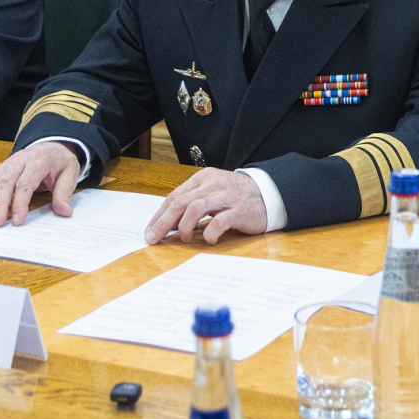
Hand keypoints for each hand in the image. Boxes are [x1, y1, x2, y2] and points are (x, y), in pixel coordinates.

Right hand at [0, 142, 80, 226]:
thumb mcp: (70, 173)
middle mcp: (19, 161)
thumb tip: (64, 212)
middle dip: (0, 205)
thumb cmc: (59, 162)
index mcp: (38, 160)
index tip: (19, 220)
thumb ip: (64, 192)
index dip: (21, 202)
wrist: (51, 146)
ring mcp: (6, 165)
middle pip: (6, 183)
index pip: (26, 182)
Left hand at [144, 168, 267, 245]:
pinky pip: (220, 221)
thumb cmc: (236, 196)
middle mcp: (213, 184)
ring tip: (183, 238)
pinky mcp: (239, 210)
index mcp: (203, 178)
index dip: (159, 215)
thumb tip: (167, 223)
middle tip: (153, 239)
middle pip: (181, 202)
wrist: (268, 193)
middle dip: (163, 222)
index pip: (174, 196)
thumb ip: (192, 203)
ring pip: (196, 208)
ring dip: (184, 226)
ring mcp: (226, 196)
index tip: (149, 231)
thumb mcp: (212, 192)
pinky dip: (209, 232)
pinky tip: (208, 240)